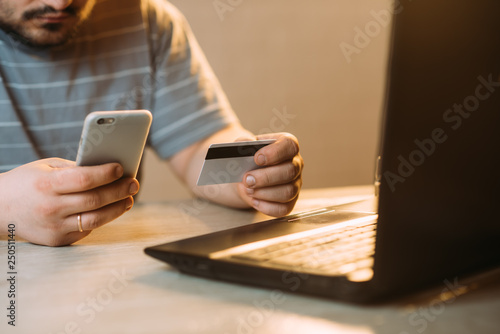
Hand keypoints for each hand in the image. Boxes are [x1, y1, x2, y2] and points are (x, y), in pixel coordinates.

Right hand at [0, 158, 138, 245]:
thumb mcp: (46, 167)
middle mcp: (50, 208)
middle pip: (95, 200)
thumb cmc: (26, 182)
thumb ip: (75, 168)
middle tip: (134, 184)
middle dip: (119, 191)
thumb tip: (108, 169)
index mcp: (46, 185)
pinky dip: (100, 219)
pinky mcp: (57, 241)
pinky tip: (109, 209)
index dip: (106, 174)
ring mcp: (54, 227)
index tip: (122, 169)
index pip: (84, 179)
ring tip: (128, 199)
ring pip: (95, 219)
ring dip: (117, 209)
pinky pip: (86, 230)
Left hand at [236, 133, 303, 216]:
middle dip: (266, 177)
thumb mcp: (245, 146)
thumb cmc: (249, 158)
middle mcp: (296, 164)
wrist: (246, 176)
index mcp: (287, 146)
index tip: (257, 158)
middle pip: (290, 171)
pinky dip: (267, 207)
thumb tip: (245, 145)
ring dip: (265, 193)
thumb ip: (245, 143)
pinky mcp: (290, 202)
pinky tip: (254, 201)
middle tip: (247, 179)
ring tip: (249, 190)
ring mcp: (295, 184)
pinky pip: (284, 209)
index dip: (275, 152)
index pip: (289, 145)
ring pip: (288, 191)